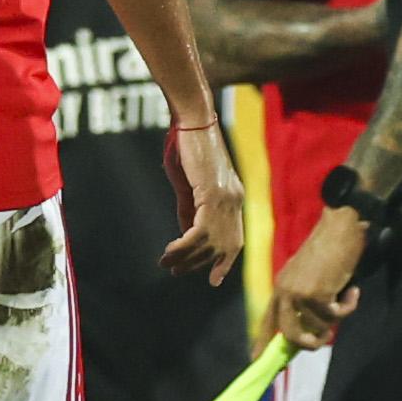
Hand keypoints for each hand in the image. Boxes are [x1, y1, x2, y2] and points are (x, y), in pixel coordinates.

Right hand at [159, 122, 246, 283]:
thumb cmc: (186, 145)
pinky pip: (200, 230)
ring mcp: (227, 198)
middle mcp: (235, 200)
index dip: (226, 262)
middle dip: (198, 264)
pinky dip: (184, 245)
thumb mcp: (188, 184)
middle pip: (222, 246)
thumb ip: (190, 208)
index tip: (214, 281)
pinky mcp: (212, 193)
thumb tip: (187, 234)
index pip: (235, 239)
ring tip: (166, 264)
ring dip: (186, 258)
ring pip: (210, 242)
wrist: (190, 119)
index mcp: (234, 198)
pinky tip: (170, 251)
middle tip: (175, 272)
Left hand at [269, 199, 366, 350]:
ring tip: (346, 297)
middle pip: (290, 334)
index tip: (255, 359)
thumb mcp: (310, 277)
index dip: (261, 341)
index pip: (267, 319)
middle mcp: (284, 292)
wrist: (339, 228)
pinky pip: (336, 316)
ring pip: (319, 327)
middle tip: (324, 340)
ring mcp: (299, 294)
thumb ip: (306, 300)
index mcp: (280, 287)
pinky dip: (349, 306)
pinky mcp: (316, 295)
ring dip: (338, 318)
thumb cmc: (330, 249)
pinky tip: (352, 291)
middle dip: (309, 344)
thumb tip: (313, 330)